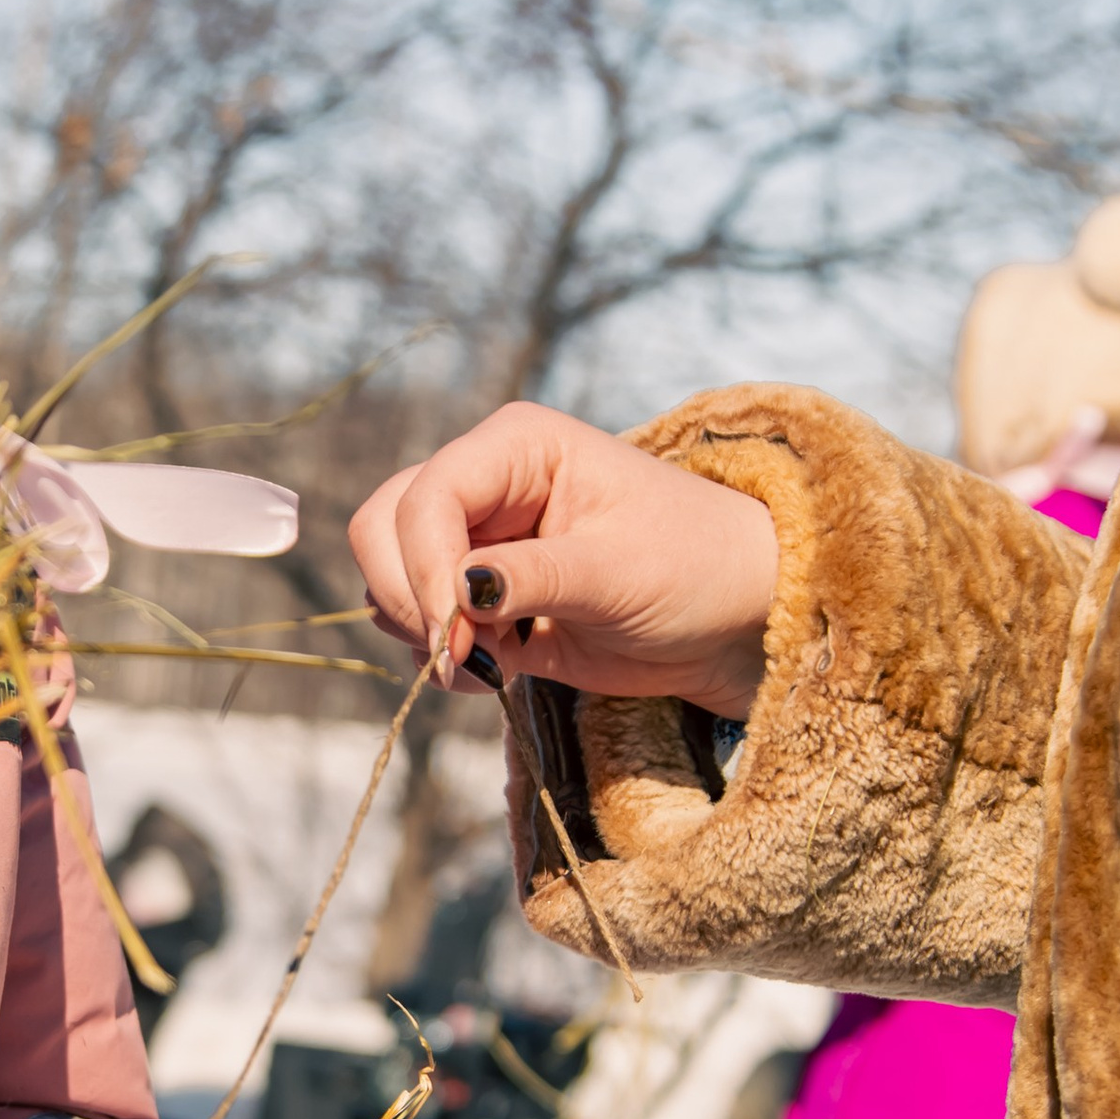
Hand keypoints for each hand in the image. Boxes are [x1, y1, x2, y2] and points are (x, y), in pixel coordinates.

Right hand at [347, 402, 778, 711]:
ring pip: (392, 577)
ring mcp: (480, 542)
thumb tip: (458, 592)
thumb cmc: (697, 566)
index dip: (424, 567)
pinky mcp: (484, 599)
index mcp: (517, 447)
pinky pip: (424, 625)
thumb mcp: (617, 570)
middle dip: (409, 597)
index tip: (456, 635)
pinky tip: (500, 671)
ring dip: (426, 631)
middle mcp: (487, 485)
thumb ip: (531, 578)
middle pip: (384, 528)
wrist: (735, 618)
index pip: (426, 497)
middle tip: (460, 657)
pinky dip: (444, 658)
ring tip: (495, 661)